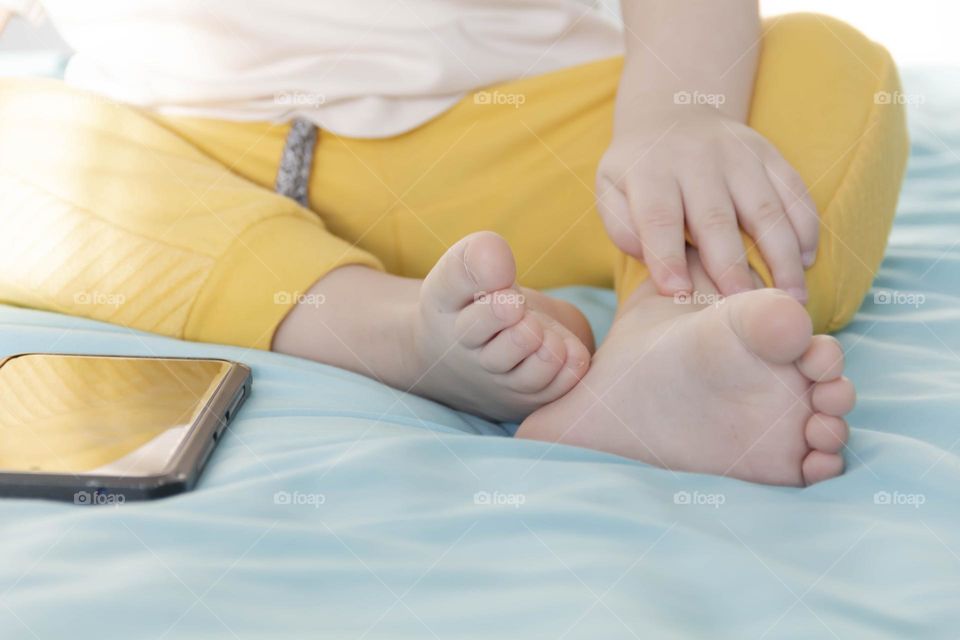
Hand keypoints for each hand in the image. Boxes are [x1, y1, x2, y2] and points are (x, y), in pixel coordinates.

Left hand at [596, 105, 818, 299]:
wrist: (673, 114)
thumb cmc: (640, 171)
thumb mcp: (610, 188)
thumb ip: (621, 224)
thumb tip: (646, 253)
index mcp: (651, 171)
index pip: (658, 217)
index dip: (666, 255)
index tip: (678, 292)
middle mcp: (696, 159)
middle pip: (715, 217)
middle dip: (730, 264)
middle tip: (742, 305)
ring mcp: (737, 154)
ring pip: (765, 208)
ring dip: (781, 255)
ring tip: (791, 298)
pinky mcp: (769, 154)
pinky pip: (794, 190)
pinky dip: (805, 226)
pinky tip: (807, 262)